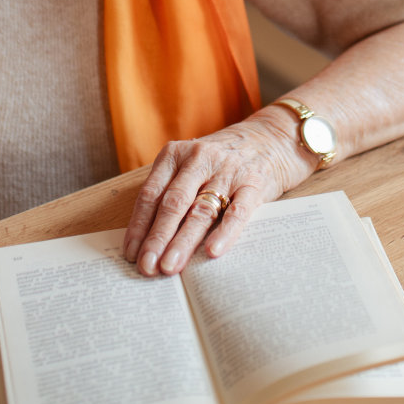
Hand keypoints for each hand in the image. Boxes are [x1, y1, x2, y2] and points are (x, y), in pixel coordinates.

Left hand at [123, 111, 315, 276]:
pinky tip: (212, 252)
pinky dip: (224, 232)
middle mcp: (199, 159)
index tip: (131, 254)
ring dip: (182, 242)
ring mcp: (228, 170)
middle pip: (173, 203)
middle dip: (157, 238)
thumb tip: (149, 243)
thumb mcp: (191, 165)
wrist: (272, 137)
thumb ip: (172, 192)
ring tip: (170, 267)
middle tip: (147, 267)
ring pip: (200, 210)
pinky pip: (237, 211)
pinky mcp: (254, 182)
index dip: (139, 226)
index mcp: (175, 154)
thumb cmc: (223, 160)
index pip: (151, 194)